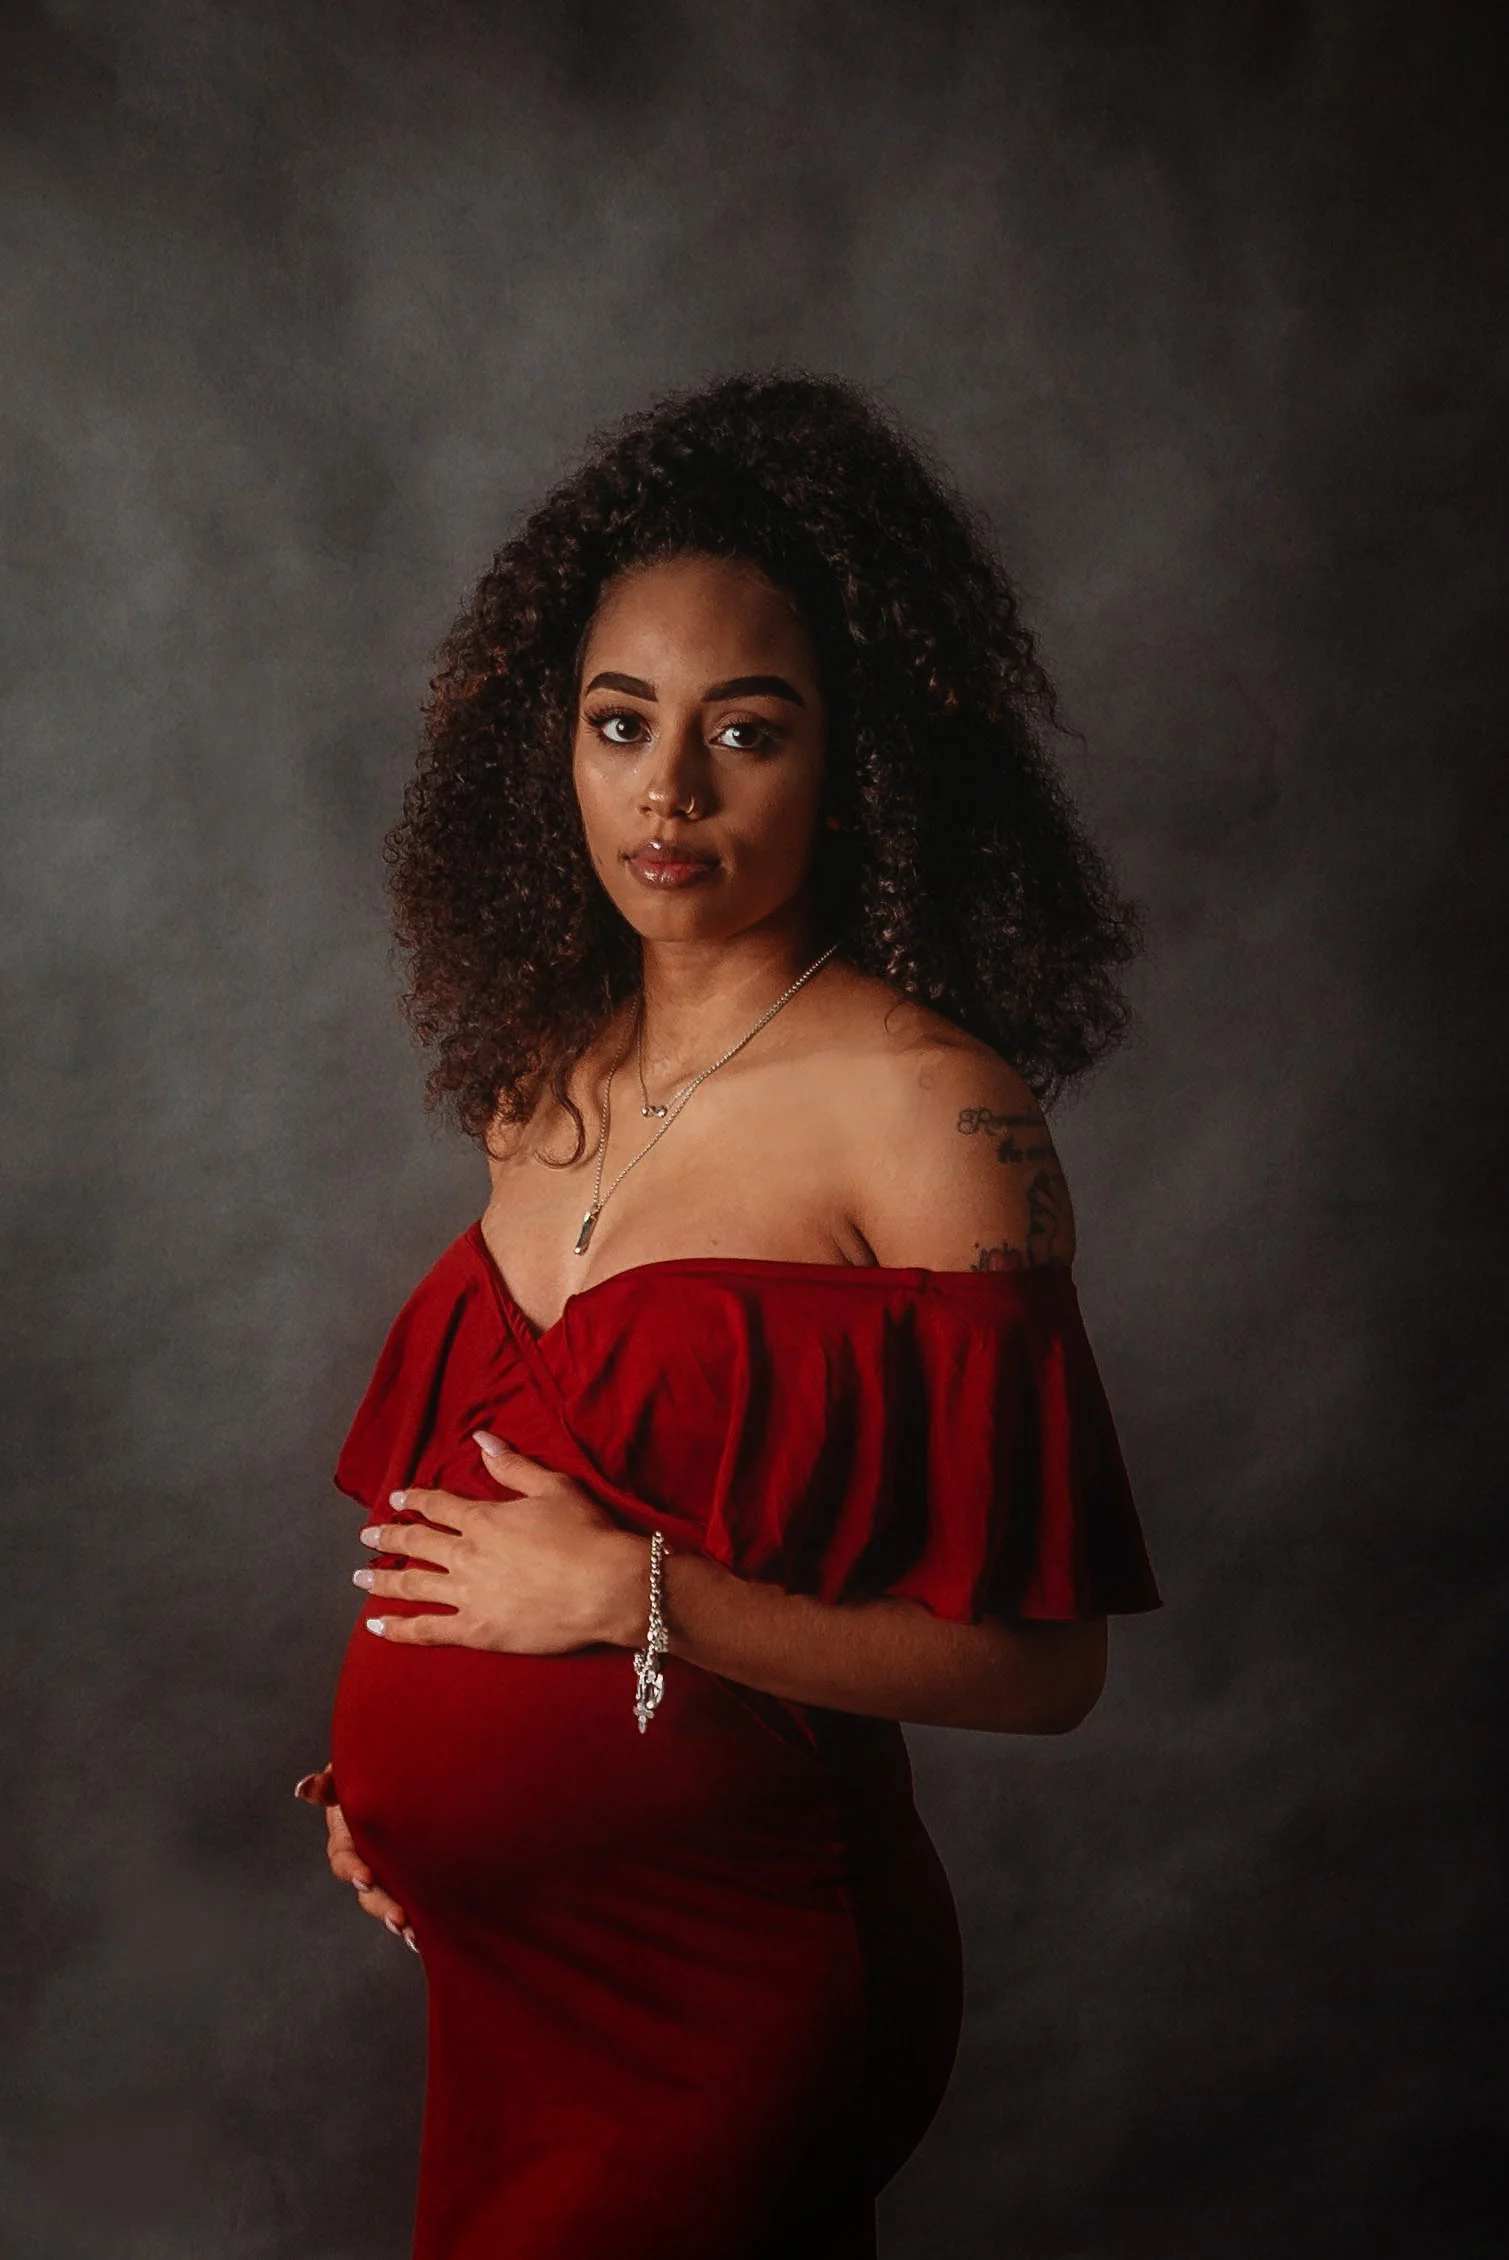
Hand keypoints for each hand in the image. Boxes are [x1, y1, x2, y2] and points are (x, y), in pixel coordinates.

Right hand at [294, 1762, 417, 1952]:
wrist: (403, 1772)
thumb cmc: (369, 1772)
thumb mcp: (349, 1775)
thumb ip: (330, 1785)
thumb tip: (303, 1788)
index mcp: (346, 1837)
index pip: (344, 1858)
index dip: (353, 1869)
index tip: (366, 1878)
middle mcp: (364, 1858)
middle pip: (367, 1890)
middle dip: (381, 1906)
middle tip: (399, 1920)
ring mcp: (386, 1869)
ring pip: (386, 1900)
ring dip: (396, 1919)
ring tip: (413, 1935)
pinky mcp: (406, 1874)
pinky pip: (409, 1899)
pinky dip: (417, 1918)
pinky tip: (425, 1936)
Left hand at [352, 1432, 650, 1653]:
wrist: (606, 1587)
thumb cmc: (586, 1534)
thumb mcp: (553, 1487)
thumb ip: (512, 1465)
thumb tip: (480, 1438)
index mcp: (483, 1519)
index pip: (437, 1505)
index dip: (414, 1500)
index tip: (395, 1499)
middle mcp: (467, 1554)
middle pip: (416, 1544)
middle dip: (388, 1538)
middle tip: (366, 1537)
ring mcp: (468, 1595)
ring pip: (412, 1585)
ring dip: (382, 1579)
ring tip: (359, 1576)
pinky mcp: (477, 1630)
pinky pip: (427, 1629)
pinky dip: (399, 1628)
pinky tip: (376, 1626)